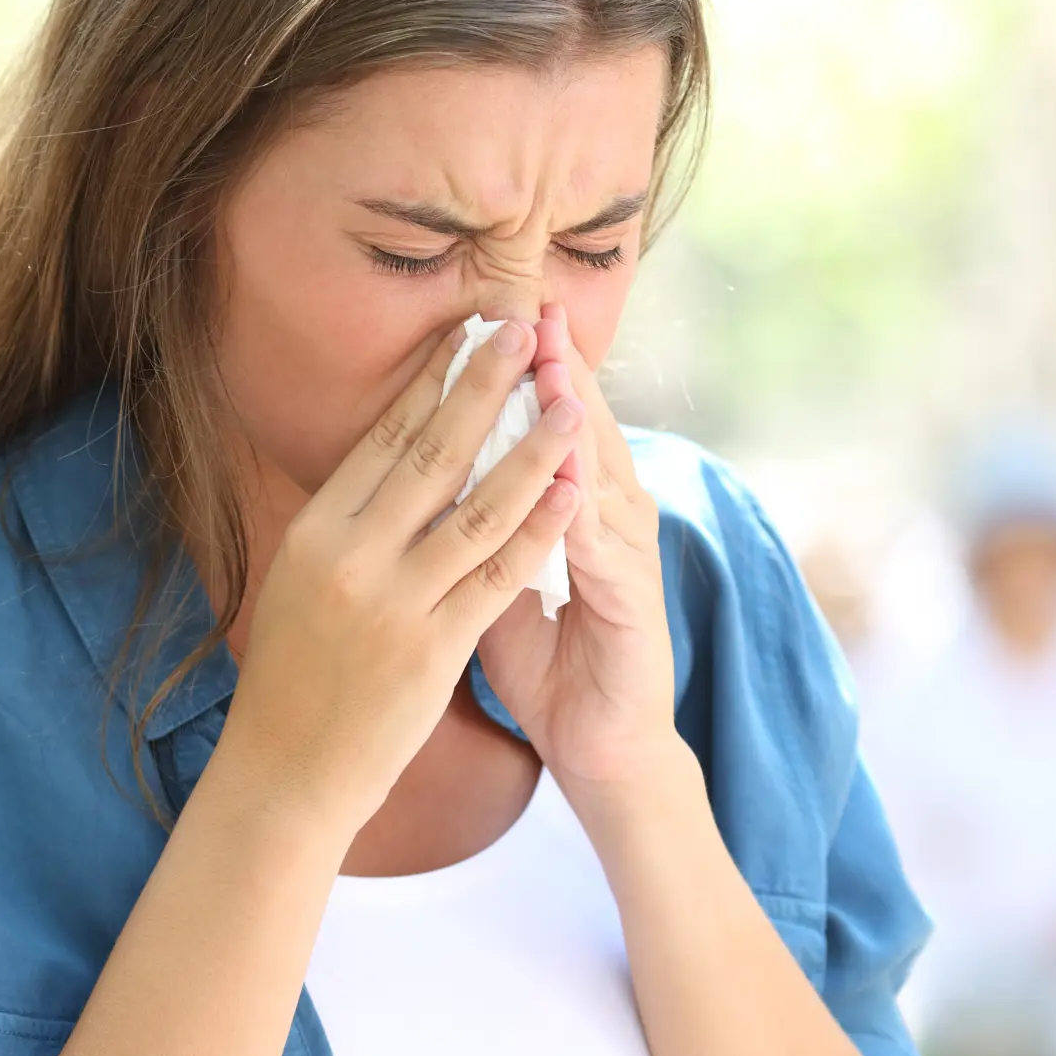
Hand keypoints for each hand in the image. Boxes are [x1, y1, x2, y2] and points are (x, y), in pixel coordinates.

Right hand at [222, 317, 584, 832]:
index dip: (433, 379)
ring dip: (531, 446)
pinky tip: (571, 491)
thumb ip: (346, 522)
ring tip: (569, 398)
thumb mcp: (300, 580)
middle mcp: (347, 555)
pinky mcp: (430, 649)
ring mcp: (389, 602)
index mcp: (314, 530)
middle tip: (523, 326)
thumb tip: (383, 452)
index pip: (384, 437)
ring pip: (476, 506)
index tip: (470, 329)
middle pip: (431, 452)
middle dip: (484, 383)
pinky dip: (539, 527)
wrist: (286, 771)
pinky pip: (498, 575)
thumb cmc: (296, 675)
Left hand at [476, 302, 678, 798]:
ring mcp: (628, 556)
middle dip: (559, 368)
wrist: (605, 749)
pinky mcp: (636, 602)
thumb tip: (419, 472)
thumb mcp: (496, 581)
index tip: (491, 314)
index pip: (544, 424)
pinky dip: (586, 508)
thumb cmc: (548, 664)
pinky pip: (606, 547)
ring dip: (577, 421)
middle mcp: (609, 519)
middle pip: (582, 428)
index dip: (523, 371)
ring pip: (599, 473)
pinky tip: (570, 473)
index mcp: (573, 508)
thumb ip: (473, 525)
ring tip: (554, 368)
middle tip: (535, 307)